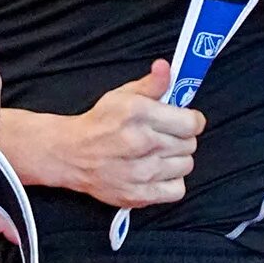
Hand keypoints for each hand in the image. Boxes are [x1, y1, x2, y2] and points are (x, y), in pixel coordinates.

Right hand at [50, 60, 202, 208]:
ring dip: (176, 159)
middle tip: (164, 136)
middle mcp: (141, 142)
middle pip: (190, 144)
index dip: (192, 120)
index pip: (192, 123)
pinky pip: (177, 190)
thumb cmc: (100, 122)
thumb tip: (166, 67)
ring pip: (186, 166)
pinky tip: (157, 172)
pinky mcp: (138, 195)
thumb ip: (152, 83)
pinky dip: (171, 182)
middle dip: (181, 138)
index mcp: (138, 114)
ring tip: (158, 153)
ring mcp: (140, 172)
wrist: (71, 153)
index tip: (184, 120)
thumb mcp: (123, 94)